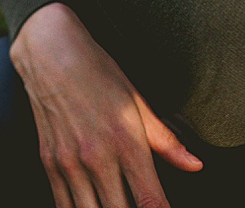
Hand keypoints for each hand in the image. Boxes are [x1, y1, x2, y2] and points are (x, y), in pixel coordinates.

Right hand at [13, 3, 202, 207]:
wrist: (48, 52)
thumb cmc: (96, 71)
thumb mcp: (137, 101)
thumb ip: (165, 140)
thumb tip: (196, 165)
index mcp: (125, 141)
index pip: (150, 201)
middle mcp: (96, 156)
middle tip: (139, 207)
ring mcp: (69, 161)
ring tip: (115, 206)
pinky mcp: (49, 161)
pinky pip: (62, 205)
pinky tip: (90, 207)